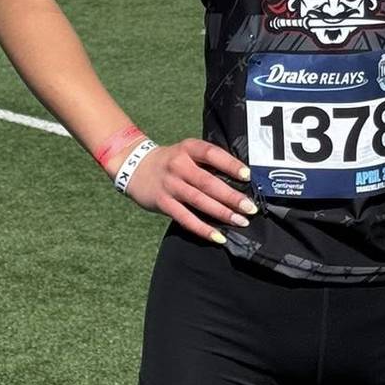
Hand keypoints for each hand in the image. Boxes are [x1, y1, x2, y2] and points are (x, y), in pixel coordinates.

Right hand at [126, 139, 257, 244]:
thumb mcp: (186, 152)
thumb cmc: (170, 161)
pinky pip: (185, 218)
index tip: (248, 176)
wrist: (134, 166)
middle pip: (208, 182)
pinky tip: (218, 237)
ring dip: (222, 213)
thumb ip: (207, 162)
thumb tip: (239, 181)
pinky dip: (203, 228)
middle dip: (232, 196)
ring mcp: (170, 184)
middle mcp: (179, 165)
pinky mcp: (163, 202)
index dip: (230, 164)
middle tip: (250, 207)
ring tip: (240, 221)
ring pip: (199, 201)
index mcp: (188, 148)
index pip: (212, 153)